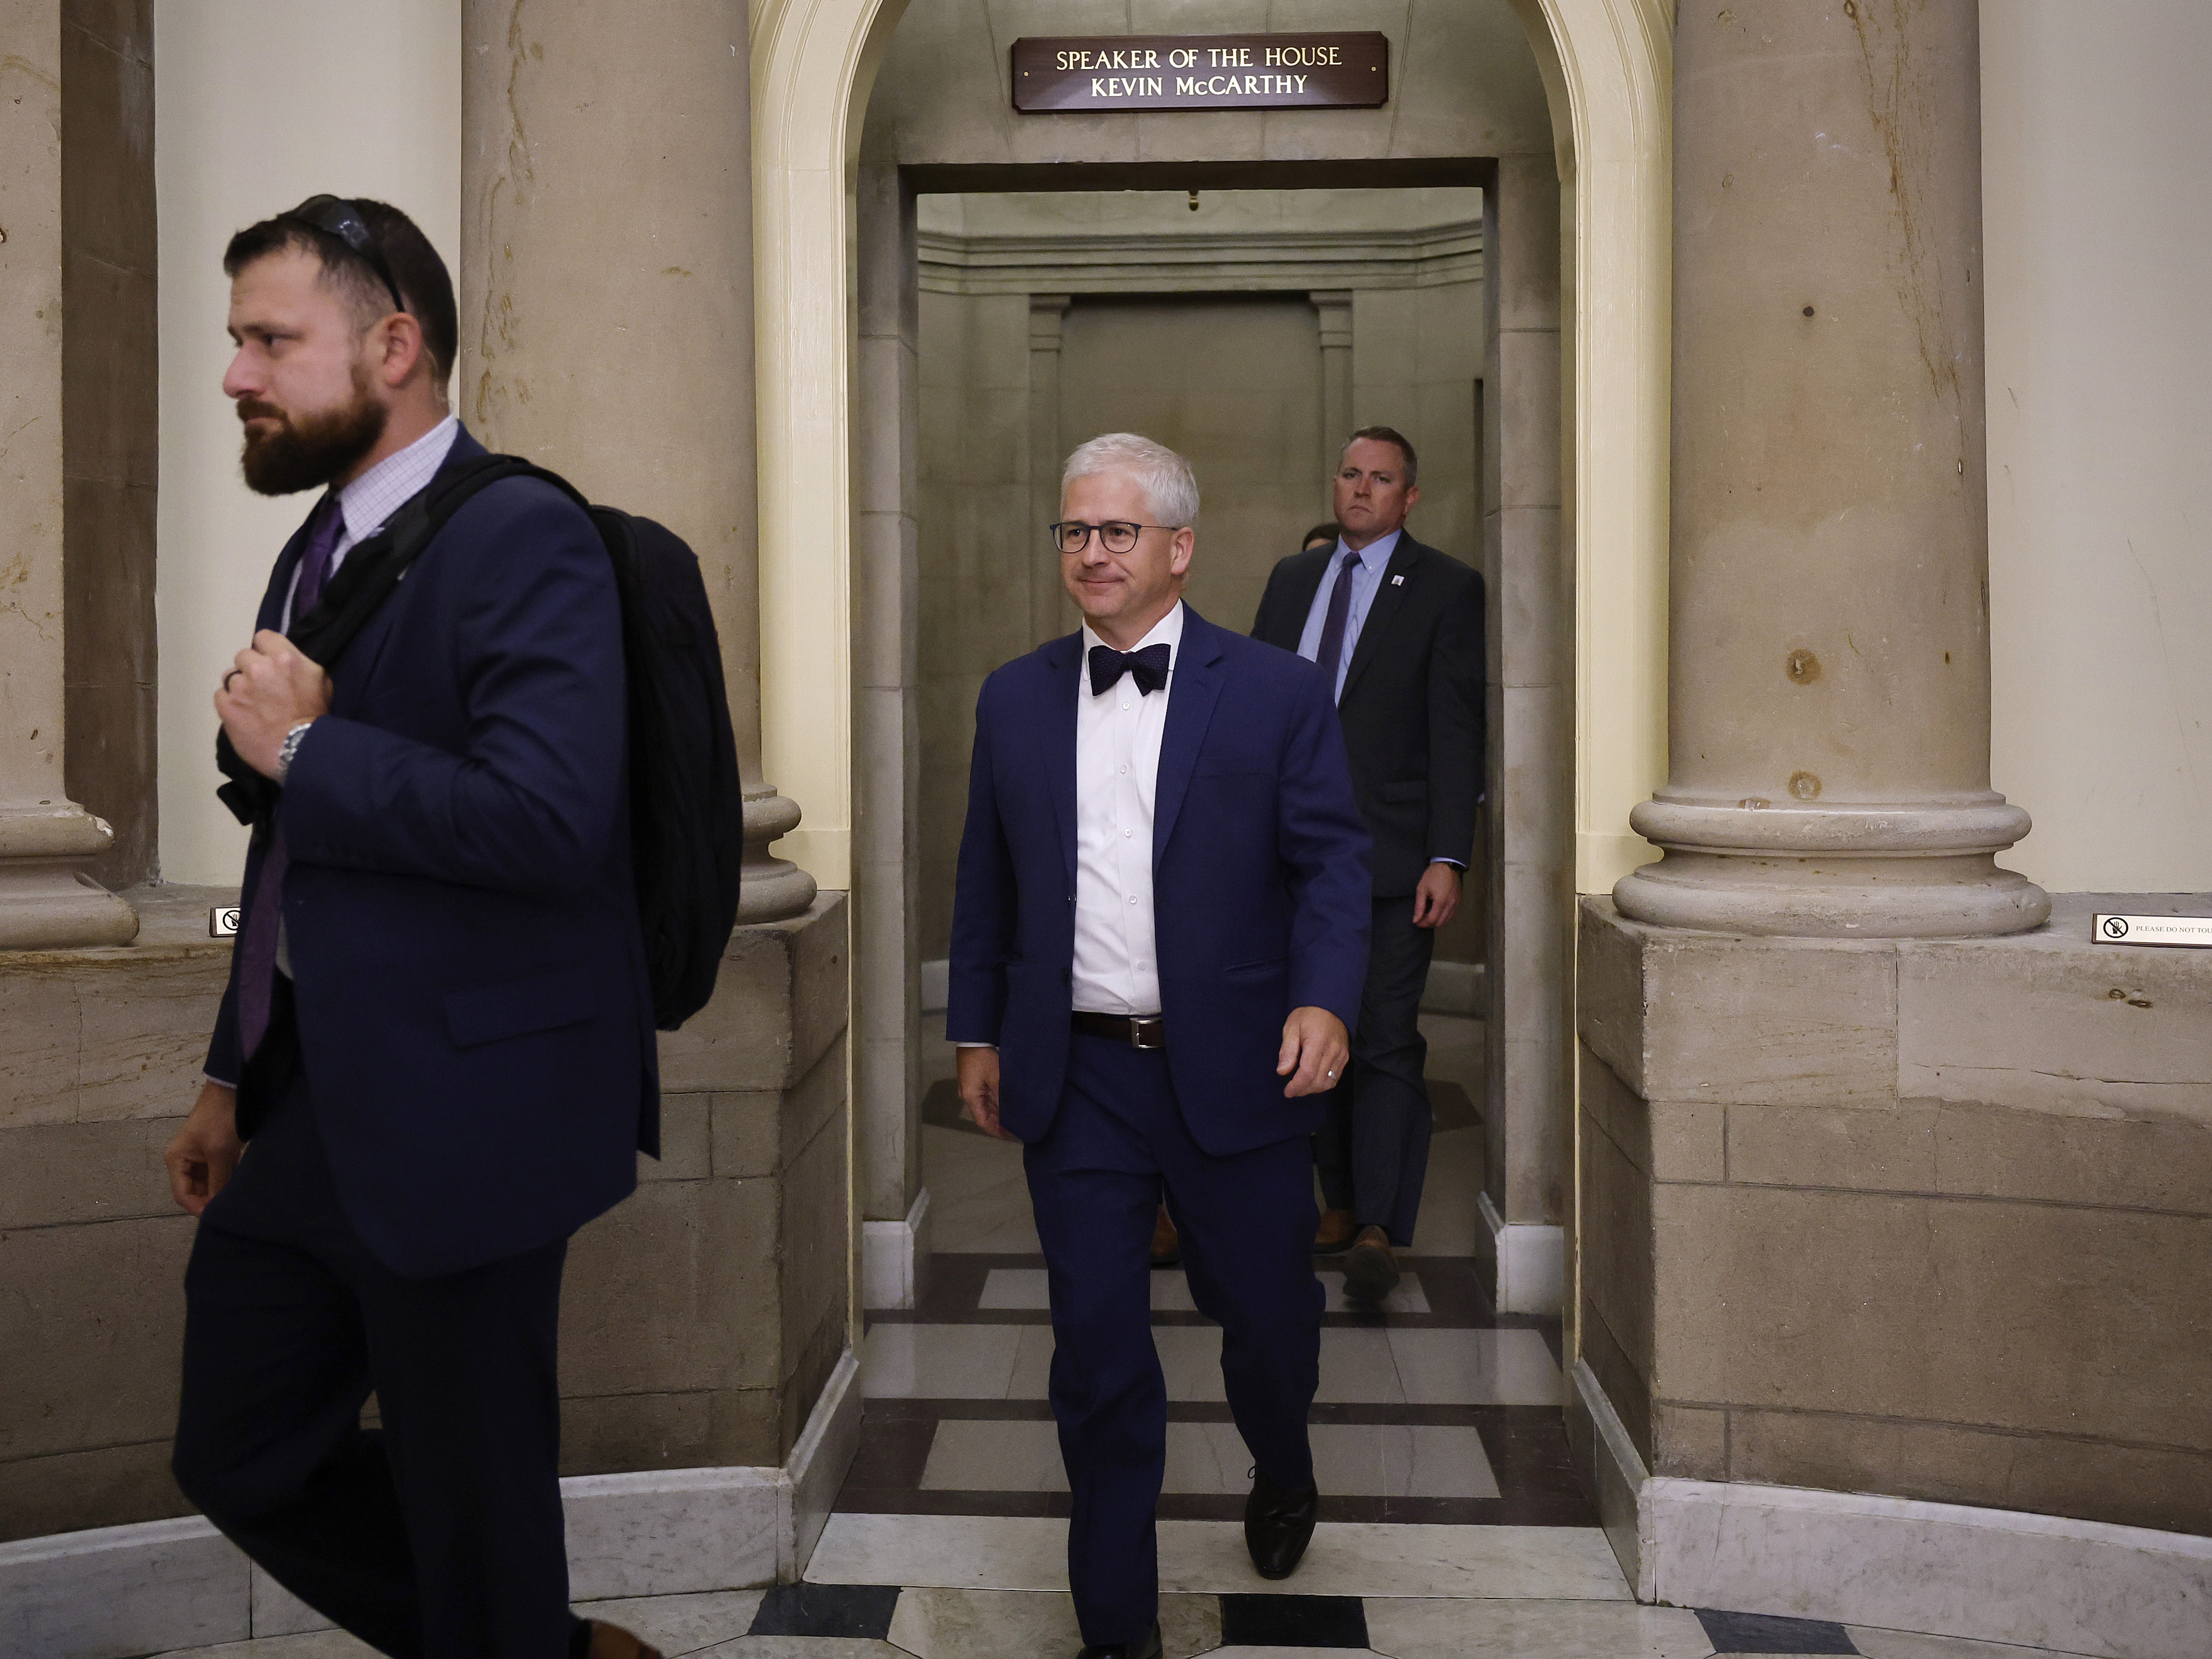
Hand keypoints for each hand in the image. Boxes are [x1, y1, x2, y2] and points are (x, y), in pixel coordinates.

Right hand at [165, 1081, 242, 1215]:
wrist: (232, 1091)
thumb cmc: (220, 1120)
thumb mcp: (219, 1153)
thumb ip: (217, 1181)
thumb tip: (216, 1206)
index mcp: (176, 1161)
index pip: (182, 1194)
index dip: (197, 1207)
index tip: (215, 1216)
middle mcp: (185, 1161)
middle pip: (195, 1190)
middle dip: (210, 1199)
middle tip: (230, 1209)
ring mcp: (200, 1156)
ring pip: (209, 1183)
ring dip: (220, 1190)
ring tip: (236, 1200)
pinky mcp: (216, 1152)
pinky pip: (219, 1173)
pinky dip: (227, 1179)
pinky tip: (240, 1185)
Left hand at [216, 630, 330, 777]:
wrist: (300, 750)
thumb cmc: (315, 716)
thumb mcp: (321, 681)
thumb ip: (300, 664)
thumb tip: (286, 660)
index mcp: (284, 658)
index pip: (263, 637)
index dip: (266, 650)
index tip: (270, 663)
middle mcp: (258, 667)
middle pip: (243, 656)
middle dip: (251, 668)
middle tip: (262, 686)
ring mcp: (239, 687)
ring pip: (230, 676)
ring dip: (239, 686)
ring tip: (251, 703)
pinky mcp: (226, 705)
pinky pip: (220, 695)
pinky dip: (229, 703)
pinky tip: (242, 714)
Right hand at [957, 1046, 1012, 1139]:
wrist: (973, 1039)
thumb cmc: (983, 1059)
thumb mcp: (996, 1079)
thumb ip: (1002, 1098)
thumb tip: (1010, 1113)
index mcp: (971, 1098)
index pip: (983, 1122)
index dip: (995, 1130)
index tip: (1009, 1135)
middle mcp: (968, 1096)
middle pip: (983, 1114)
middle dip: (998, 1122)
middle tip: (1015, 1126)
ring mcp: (969, 1088)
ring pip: (984, 1106)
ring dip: (996, 1112)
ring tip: (1012, 1116)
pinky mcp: (972, 1081)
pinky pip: (984, 1097)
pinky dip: (994, 1102)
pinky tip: (1005, 1103)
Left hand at [1277, 1006, 1349, 1097]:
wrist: (1329, 1005)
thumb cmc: (1307, 1015)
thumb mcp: (1291, 1028)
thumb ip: (1287, 1051)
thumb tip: (1282, 1072)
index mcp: (1317, 1043)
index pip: (1308, 1072)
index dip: (1297, 1086)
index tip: (1287, 1092)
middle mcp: (1332, 1051)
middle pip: (1318, 1081)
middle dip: (1304, 1090)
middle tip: (1292, 1091)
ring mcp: (1341, 1055)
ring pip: (1328, 1082)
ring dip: (1314, 1089)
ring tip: (1301, 1088)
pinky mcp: (1345, 1057)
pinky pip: (1335, 1077)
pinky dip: (1324, 1084)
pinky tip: (1313, 1082)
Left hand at [1412, 861, 1461, 928]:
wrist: (1447, 864)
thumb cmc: (1433, 875)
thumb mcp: (1422, 889)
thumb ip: (1419, 906)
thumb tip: (1416, 920)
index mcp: (1441, 901)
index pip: (1432, 920)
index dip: (1423, 923)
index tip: (1416, 922)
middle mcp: (1451, 904)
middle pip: (1440, 923)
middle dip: (1429, 924)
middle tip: (1421, 919)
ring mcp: (1456, 903)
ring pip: (1447, 920)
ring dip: (1437, 921)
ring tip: (1428, 915)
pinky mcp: (1459, 901)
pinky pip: (1452, 914)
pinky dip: (1444, 917)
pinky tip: (1437, 912)